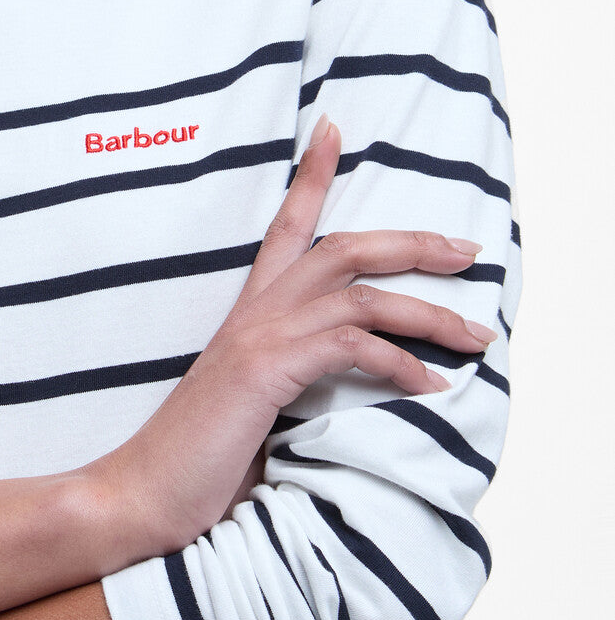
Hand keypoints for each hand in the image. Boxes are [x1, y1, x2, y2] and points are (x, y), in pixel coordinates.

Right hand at [82, 116, 495, 556]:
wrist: (144, 491)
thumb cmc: (200, 457)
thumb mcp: (256, 403)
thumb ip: (293, 376)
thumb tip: (345, 378)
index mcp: (249, 312)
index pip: (286, 224)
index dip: (312, 175)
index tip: (334, 128)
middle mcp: (254, 311)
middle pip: (343, 247)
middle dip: (412, 242)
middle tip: (467, 247)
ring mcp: (259, 336)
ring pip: (360, 293)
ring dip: (428, 311)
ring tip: (475, 335)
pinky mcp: (266, 370)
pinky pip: (350, 345)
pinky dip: (399, 362)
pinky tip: (429, 385)